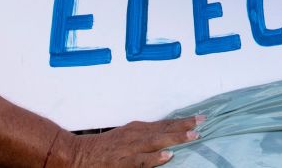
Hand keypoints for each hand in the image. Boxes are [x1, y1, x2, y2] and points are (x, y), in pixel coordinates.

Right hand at [62, 116, 202, 167]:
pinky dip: (155, 158)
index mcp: (138, 129)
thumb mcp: (126, 137)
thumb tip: (165, 139)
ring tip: (192, 136)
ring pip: (157, 142)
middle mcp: (136, 135)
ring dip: (175, 138)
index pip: (165, 123)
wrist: (79, 155)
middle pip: (165, 129)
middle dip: (184, 126)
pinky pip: (142, 161)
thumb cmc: (104, 148)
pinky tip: (168, 156)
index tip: (200, 118)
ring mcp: (131, 149)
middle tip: (203, 122)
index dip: (182, 121)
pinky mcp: (124, 163)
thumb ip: (145, 136)